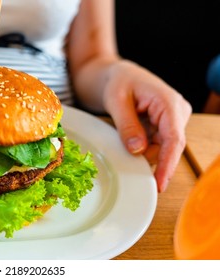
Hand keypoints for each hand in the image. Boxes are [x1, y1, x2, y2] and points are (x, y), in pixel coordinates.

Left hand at [102, 60, 191, 191]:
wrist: (119, 75)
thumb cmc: (118, 82)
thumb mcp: (116, 101)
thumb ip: (127, 125)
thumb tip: (137, 150)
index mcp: (168, 102)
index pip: (173, 139)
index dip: (167, 164)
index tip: (159, 183)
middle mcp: (177, 112)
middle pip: (168, 148)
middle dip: (149, 158)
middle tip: (126, 159)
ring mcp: (174, 120)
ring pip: (161, 149)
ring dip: (143, 152)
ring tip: (124, 137)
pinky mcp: (166, 127)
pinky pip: (156, 145)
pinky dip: (142, 148)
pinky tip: (130, 140)